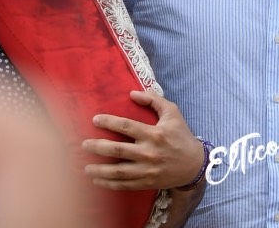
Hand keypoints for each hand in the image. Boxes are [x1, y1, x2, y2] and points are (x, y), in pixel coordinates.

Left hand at [82, 90, 205, 190]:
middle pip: (118, 150)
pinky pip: (126, 185)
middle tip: (83, 145)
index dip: (108, 122)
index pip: (126, 126)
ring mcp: (148, 171)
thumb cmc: (181, 135)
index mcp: (154, 134)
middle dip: (98, 147)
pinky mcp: (149, 183)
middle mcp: (149, 153)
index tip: (94, 120)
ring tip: (85, 168)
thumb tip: (132, 93)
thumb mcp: (172, 112)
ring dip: (100, 170)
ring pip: (120, 172)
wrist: (195, 165)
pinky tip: (98, 181)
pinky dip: (111, 185)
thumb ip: (153, 99)